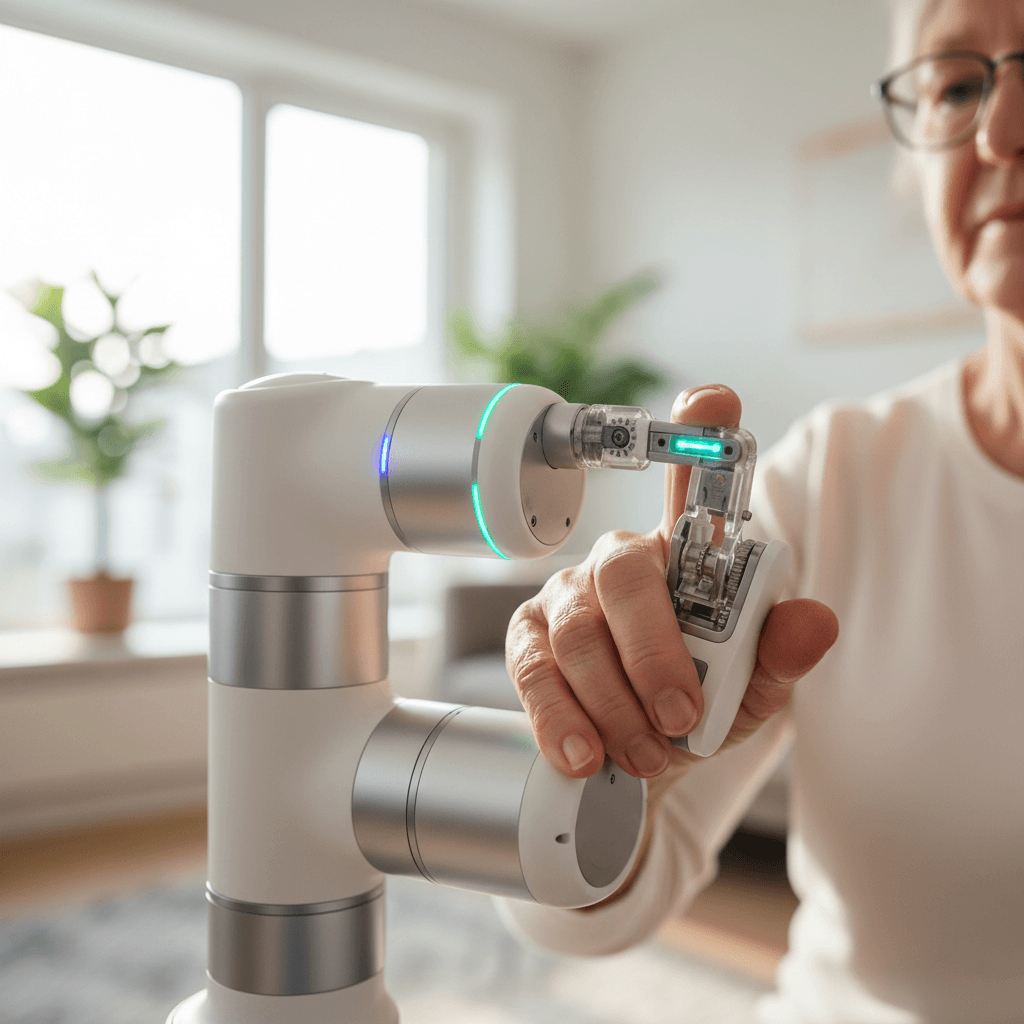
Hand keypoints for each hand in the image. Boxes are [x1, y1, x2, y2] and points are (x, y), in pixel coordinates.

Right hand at [506, 384, 838, 797]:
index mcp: (683, 555)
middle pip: (625, 571)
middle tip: (683, 715)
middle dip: (655, 653)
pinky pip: (535, 670)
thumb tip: (816, 620)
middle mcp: (621, 561)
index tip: (714, 402)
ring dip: (617, 703)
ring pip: (579, 632)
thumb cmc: (695, 709)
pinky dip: (562, 718)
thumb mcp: (750, 689)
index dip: (702, 431)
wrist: (638, 764)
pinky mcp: (527, 639)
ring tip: (650, 751)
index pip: (692, 478)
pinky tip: (585, 752)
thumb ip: (777, 654)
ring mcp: (566, 597)